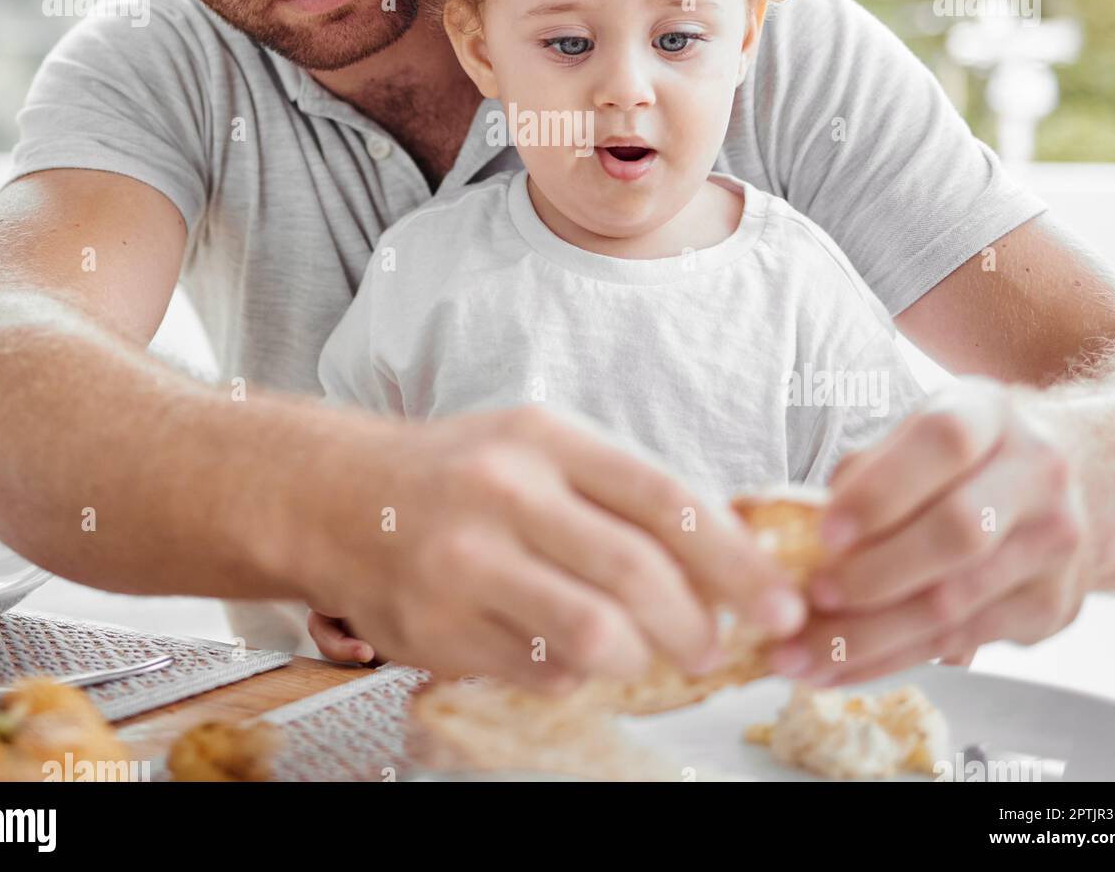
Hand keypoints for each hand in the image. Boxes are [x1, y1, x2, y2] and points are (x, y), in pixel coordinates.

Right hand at [304, 405, 806, 693]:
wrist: (335, 495)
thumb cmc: (455, 471)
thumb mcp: (534, 446)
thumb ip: (615, 492)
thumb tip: (723, 553)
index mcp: (544, 439)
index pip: (663, 499)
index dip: (735, 559)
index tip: (778, 601)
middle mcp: (504, 493)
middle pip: (636, 574)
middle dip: (697, 624)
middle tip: (713, 645)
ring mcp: (466, 564)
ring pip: (593, 636)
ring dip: (639, 660)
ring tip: (643, 655)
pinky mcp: (437, 630)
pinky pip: (540, 673)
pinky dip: (575, 676)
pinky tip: (569, 655)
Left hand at [767, 377, 1089, 685]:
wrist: (1073, 486)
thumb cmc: (964, 458)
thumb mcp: (918, 435)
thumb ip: (866, 472)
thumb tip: (806, 531)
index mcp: (989, 415)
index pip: (942, 443)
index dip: (882, 490)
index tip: (826, 531)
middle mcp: (1036, 475)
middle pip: (958, 533)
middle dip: (875, 575)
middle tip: (811, 599)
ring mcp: (1052, 545)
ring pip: (956, 602)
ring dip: (870, 637)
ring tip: (803, 655)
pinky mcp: (1050, 607)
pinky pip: (960, 641)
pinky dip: (891, 659)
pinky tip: (840, 669)